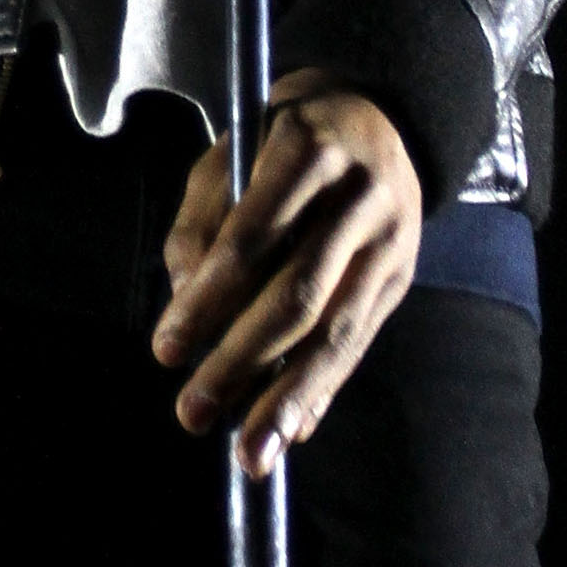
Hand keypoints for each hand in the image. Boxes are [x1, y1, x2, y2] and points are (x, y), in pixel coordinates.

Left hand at [150, 70, 420, 476]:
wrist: (375, 112)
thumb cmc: (279, 139)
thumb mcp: (228, 157)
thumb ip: (200, 228)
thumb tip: (184, 312)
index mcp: (309, 150)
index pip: (252, 238)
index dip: (207, 300)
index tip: (164, 351)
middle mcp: (361, 196)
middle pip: (298, 294)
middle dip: (241, 363)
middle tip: (190, 414)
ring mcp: (392, 240)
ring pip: (338, 331)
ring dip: (289, 399)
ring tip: (251, 454)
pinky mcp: (402, 276)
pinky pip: (360, 342)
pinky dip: (323, 390)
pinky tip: (293, 431)